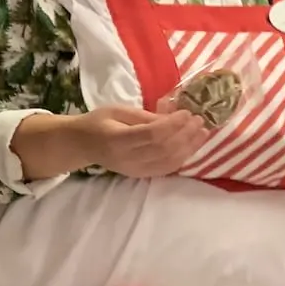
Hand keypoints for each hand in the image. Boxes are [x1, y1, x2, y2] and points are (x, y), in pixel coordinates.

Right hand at [75, 105, 209, 177]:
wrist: (82, 145)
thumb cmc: (98, 122)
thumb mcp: (117, 111)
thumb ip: (144, 116)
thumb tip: (172, 118)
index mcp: (117, 139)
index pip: (152, 135)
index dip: (173, 124)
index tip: (187, 113)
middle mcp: (127, 158)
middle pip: (164, 149)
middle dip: (186, 134)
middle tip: (199, 120)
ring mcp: (134, 170)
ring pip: (169, 162)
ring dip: (189, 147)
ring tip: (202, 132)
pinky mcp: (140, 175)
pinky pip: (166, 169)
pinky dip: (182, 158)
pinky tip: (191, 146)